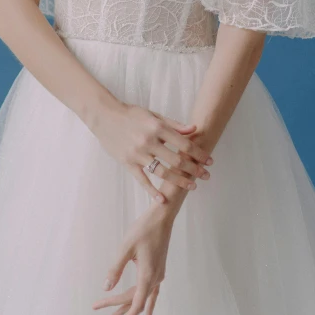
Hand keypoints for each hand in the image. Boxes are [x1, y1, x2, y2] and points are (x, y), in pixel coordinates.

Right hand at [90, 99, 212, 202]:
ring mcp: (138, 154)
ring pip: (163, 172)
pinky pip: (142, 180)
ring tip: (192, 187)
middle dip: (194, 169)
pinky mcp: (128, 163)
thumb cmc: (131, 114)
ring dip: (180, 181)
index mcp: (158, 127)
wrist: (104, 117)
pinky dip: (152, 191)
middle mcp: (149, 141)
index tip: (209, 161)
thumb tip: (194, 129)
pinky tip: (162, 200)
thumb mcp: (154, 115)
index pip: (184, 144)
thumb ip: (174, 124)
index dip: (199, 153)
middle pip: (177, 160)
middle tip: (206, 176)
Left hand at [92, 201, 174, 314]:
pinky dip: (147, 300)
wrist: (163, 217)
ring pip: (145, 296)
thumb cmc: (143, 229)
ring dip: (131, 305)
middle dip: (121, 309)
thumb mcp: (125, 247)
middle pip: (138, 300)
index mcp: (147, 275)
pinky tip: (148, 305)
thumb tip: (106, 287)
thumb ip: (116, 268)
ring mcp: (159, 273)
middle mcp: (156, 277)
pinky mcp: (159, 267)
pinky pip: (153, 289)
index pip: (136, 303)